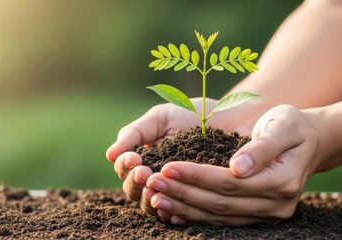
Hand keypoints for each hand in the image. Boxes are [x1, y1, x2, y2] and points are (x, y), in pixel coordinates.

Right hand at [106, 98, 256, 214]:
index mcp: (145, 157)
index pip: (125, 169)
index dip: (125, 166)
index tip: (134, 158)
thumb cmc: (194, 114)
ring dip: (150, 198)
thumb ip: (135, 133)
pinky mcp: (196, 199)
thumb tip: (109, 155)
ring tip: (155, 187)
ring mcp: (175, 190)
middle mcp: (157, 176)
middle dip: (135, 183)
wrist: (232, 117)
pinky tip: (172, 209)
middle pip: (134, 190)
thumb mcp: (160, 118)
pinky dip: (172, 213)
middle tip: (144, 173)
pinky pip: (180, 213)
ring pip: (153, 204)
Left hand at [146, 105, 318, 224]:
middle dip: (182, 193)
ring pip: (218, 216)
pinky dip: (195, 215)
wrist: (309, 140)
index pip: (229, 183)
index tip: (167, 167)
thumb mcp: (283, 125)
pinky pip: (221, 220)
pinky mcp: (255, 215)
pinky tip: (172, 210)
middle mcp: (274, 204)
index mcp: (281, 181)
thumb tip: (238, 167)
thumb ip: (262, 146)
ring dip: (183, 208)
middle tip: (151, 183)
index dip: (195, 176)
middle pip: (219, 203)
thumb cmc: (293, 126)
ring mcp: (266, 213)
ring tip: (155, 198)